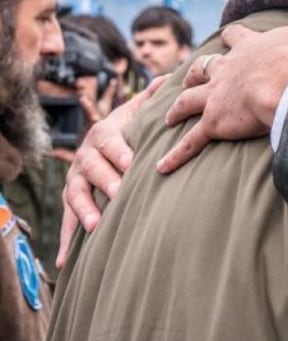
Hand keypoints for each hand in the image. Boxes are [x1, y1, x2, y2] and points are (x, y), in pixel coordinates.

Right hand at [56, 75, 168, 268]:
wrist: (108, 140)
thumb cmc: (131, 127)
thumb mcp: (139, 110)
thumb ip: (154, 97)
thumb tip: (170, 79)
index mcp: (103, 134)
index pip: (110, 142)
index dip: (120, 152)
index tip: (132, 163)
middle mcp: (86, 156)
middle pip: (93, 169)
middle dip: (106, 182)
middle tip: (120, 195)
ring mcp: (77, 179)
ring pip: (76, 195)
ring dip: (84, 210)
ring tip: (97, 225)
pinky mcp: (74, 200)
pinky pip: (67, 221)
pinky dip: (66, 241)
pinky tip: (63, 262)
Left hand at [158, 8, 287, 173]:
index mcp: (249, 48)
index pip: (236, 37)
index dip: (232, 37)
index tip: (227, 35)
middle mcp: (227, 70)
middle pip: (203, 68)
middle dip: (196, 73)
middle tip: (190, 77)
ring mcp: (217, 96)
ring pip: (189, 100)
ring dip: (177, 109)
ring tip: (168, 116)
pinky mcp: (214, 122)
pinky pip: (191, 141)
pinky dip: (176, 155)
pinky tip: (161, 166)